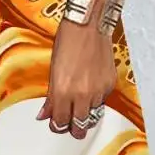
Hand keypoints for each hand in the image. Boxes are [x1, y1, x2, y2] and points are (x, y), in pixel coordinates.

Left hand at [36, 18, 115, 138]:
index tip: (55, 123)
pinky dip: (95, 100)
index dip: (56, 126)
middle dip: (72, 128)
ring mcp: (98, 91)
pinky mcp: (109, 85)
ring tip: (78, 107)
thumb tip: (45, 113)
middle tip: (67, 124)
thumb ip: (51, 96)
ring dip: (84, 114)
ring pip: (92, 116)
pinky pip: (102, 101)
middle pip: (79, 127)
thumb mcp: (53, 69)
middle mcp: (82, 95)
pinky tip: (89, 91)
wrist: (89, 25)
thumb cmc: (68, 40)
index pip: (59, 122)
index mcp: (63, 91)